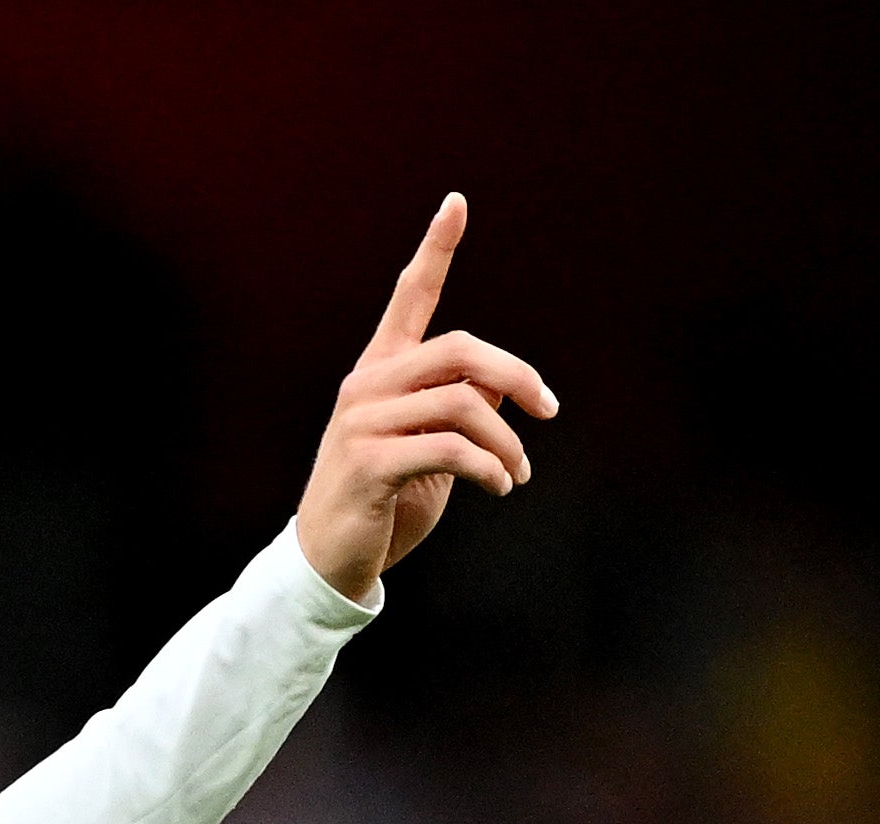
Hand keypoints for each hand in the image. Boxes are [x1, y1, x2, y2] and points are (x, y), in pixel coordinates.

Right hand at [292, 193, 557, 604]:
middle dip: (518, 376)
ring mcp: (363, 421)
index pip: (409, 298)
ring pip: (463, 403)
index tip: (456, 204)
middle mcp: (367, 385)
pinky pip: (451, 449)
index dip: (434, 250)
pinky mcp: (369, 462)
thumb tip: (505, 384)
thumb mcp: (431, 452)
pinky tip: (499, 487)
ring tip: (519, 473)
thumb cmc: (384, 506)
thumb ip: (461, 410)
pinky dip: (489, 467)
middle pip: (460, 350)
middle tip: (549, 410)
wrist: (330, 563)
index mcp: (380, 372)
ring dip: (507, 441)